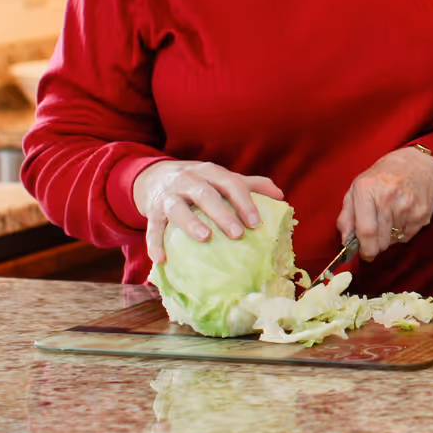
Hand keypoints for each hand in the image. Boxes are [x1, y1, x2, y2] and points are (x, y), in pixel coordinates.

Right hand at [132, 161, 284, 266]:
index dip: (244, 201)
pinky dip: (154, 243)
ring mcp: (168, 194)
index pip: (230, 182)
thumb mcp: (221, 178)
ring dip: (190, 222)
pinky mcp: (151, 210)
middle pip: (205, 194)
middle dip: (222, 213)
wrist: (155, 175)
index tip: (256, 223)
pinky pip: (152, 227)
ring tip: (205, 238)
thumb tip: (280, 196)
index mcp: (210, 172)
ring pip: (177, 208)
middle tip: (238, 234)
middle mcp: (188, 180)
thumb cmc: (199, 181)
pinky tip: (161, 260)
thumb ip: (250, 184)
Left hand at [339, 147, 432, 260]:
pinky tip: (402, 217)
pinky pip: (407, 236)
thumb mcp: (357, 188)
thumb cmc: (383, 177)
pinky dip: (402, 233)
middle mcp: (388, 197)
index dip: (364, 248)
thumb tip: (346, 241)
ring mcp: (408, 205)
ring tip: (390, 219)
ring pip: (393, 240)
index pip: (366, 231)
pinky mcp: (422, 213)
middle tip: (375, 238)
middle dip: (375, 246)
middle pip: (380, 240)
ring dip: (389, 238)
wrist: (418, 164)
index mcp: (367, 189)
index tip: (364, 254)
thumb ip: (346, 216)